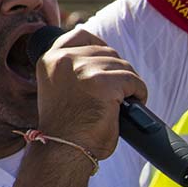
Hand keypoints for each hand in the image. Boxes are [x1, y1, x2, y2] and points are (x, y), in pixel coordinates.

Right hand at [35, 28, 146, 164]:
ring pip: (123, 66)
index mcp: (49, 59)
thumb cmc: (65, 127)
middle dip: (116, 72)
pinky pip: (133, 81)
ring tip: (119, 104)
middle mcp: (63, 59)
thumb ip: (72, 69)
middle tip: (114, 96)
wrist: (63, 151)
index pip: (81, 35)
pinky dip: (138, 94)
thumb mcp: (59, 88)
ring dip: (128, 85)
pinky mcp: (102, 82)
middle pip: (107, 51)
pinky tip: (127, 107)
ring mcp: (82, 69)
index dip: (98, 47)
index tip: (104, 65)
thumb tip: (103, 58)